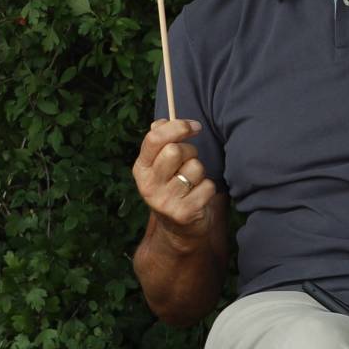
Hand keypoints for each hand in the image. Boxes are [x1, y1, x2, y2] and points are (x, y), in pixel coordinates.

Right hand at [132, 119, 215, 242]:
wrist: (178, 226)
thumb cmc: (172, 185)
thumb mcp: (159, 163)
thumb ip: (159, 140)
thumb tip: (162, 122)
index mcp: (141, 168)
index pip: (154, 138)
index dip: (177, 127)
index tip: (193, 126)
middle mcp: (148, 185)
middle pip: (176, 150)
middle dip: (190, 152)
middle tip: (189, 161)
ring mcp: (164, 201)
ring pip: (195, 168)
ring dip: (200, 172)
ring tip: (192, 182)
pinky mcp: (183, 213)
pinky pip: (207, 186)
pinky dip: (207, 188)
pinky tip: (198, 196)